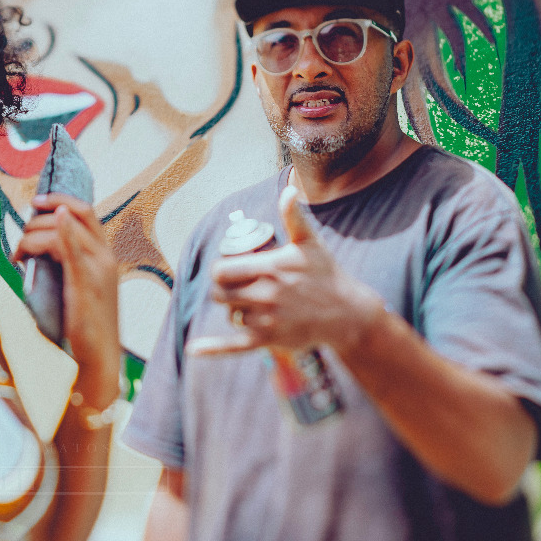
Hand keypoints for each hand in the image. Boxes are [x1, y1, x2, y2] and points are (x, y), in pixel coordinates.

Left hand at [12, 192, 120, 406]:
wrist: (99, 356)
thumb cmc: (84, 325)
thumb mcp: (78, 286)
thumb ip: (67, 263)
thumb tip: (38, 246)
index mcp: (105, 255)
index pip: (85, 211)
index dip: (60, 199)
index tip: (36, 202)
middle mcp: (105, 256)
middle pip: (72, 213)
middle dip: (38, 219)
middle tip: (20, 243)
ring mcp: (98, 268)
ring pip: (61, 229)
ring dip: (32, 235)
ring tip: (19, 257)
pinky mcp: (85, 282)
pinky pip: (72, 248)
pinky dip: (61, 231)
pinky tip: (50, 224)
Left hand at [189, 186, 382, 357]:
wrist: (347, 313)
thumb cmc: (326, 274)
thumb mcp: (310, 243)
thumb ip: (294, 217)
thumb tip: (289, 190)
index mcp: (269, 268)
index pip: (223, 270)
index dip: (222, 270)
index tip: (231, 270)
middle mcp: (266, 294)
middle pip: (220, 294)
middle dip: (224, 290)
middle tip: (239, 288)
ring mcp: (267, 320)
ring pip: (230, 315)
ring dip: (234, 311)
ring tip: (253, 305)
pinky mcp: (270, 341)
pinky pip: (235, 345)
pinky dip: (213, 348)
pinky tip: (193, 349)